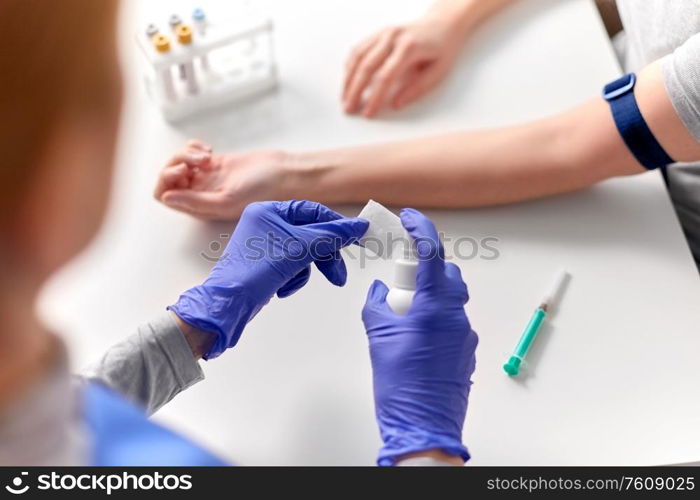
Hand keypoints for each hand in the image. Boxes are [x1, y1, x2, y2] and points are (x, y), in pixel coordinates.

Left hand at [154, 140, 290, 219]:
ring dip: (187, 153)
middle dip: (176, 163)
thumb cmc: (263, 192)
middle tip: (197, 162)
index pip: (164, 195)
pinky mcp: (215, 163)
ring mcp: (207, 178)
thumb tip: (165, 197)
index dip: (167, 181)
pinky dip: (194, 147)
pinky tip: (209, 150)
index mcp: (200, 208)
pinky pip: (190, 153)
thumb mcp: (227, 200)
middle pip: (168, 177)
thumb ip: (195, 202)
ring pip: (179, 162)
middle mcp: (200, 194)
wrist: (284, 174)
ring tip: (207, 155)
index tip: (186, 172)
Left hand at [170, 200, 368, 358]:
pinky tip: (282, 288)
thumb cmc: (257, 270)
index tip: (356, 237)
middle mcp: (265, 223)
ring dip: (304, 270)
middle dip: (323, 256)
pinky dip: (292, 278)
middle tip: (338, 274)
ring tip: (293, 282)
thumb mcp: (301, 248)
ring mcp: (264, 245)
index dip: (335, 225)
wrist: (230, 303)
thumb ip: (331, 235)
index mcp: (268, 210)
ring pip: (303, 253)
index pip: (312, 211)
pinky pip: (292, 266)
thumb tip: (358, 226)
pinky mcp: (265, 264)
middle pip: (310, 234)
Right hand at [343, 14, 466, 116]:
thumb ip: (416, 89)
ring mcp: (384, 32)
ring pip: (358, 56)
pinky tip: (348, 80)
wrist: (444, 22)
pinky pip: (359, 49)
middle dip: (354, 90)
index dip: (374, 98)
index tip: (368, 113)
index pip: (385, 77)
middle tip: (348, 108)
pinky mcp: (379, 32)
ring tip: (344, 98)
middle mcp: (393, 37)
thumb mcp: (438, 72)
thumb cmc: (443, 48)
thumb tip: (396, 104)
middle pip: (366, 66)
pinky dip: (350, 65)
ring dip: (348, 79)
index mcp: (409, 47)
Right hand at [361, 208, 476, 465]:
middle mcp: (456, 316)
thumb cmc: (401, 387)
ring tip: (406, 315)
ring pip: (452, 299)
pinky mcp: (466, 351)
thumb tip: (382, 292)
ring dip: (432, 295)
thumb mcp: (379, 337)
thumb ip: (378, 305)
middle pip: (448, 274)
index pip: (432, 254)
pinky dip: (436, 319)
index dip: (422, 229)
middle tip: (402, 280)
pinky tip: (416, 339)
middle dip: (427, 268)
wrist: (424, 427)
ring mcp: (465, 335)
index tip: (411, 217)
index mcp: (435, 307)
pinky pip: (453, 322)